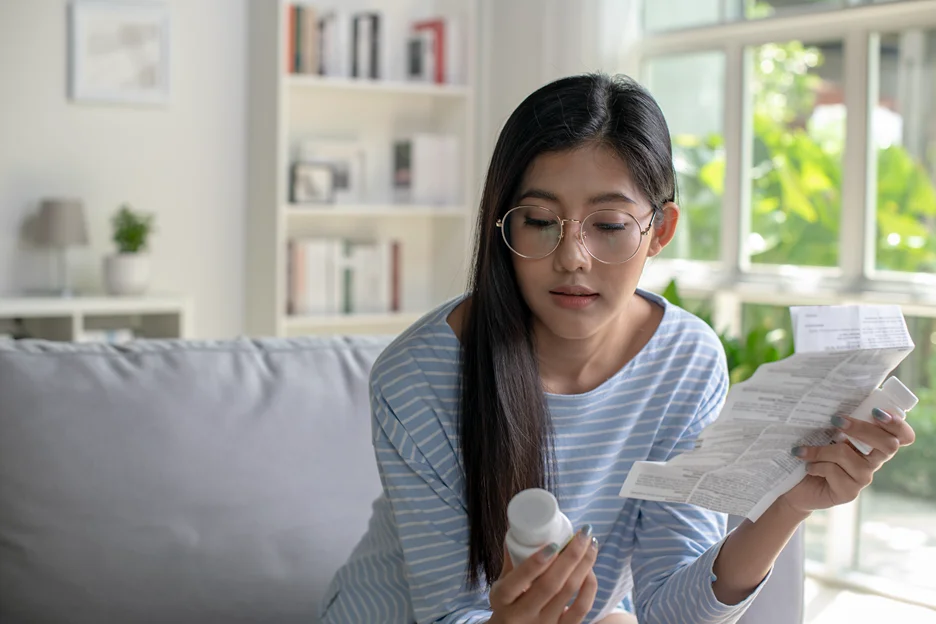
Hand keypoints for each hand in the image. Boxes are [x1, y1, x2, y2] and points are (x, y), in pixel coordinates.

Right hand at [488, 525, 598, 623]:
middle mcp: (521, 615)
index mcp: (502, 599)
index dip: (535, 563)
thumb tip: (521, 527)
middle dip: (571, 556)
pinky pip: (581, 609)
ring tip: (591, 545)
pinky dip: (589, 587)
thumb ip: (512, 559)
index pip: (517, 582)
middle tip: (583, 534)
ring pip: (568, 594)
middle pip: (550, 585)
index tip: (553, 543)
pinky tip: (590, 569)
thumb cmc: (508, 605)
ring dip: (584, 566)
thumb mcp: (501, 584)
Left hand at [782, 407, 915, 513]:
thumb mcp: (824, 431)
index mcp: (873, 443)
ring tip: (803, 451)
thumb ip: (837, 420)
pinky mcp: (849, 492)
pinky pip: (834, 471)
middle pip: (888, 444)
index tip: (876, 411)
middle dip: (862, 428)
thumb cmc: (811, 452)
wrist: (793, 485)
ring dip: (821, 449)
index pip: (902, 436)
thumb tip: (830, 398)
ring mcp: (863, 478)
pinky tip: (809, 467)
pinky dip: (816, 465)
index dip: (897, 425)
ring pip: (848, 455)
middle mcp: (873, 461)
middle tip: (836, 420)